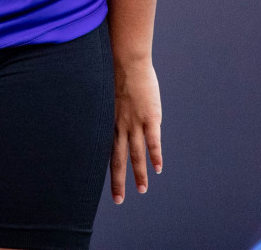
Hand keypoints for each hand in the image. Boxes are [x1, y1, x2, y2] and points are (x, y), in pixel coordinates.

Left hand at [110, 57, 162, 203]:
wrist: (125, 59)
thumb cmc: (113, 70)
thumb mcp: (104, 92)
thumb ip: (106, 105)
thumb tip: (103, 108)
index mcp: (107, 121)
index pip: (106, 151)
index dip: (107, 168)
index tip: (106, 181)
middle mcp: (119, 126)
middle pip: (118, 159)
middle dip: (118, 181)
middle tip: (119, 200)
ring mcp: (135, 122)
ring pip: (137, 154)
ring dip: (139, 174)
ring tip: (142, 190)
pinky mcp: (150, 117)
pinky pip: (153, 141)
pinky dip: (155, 156)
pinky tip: (157, 169)